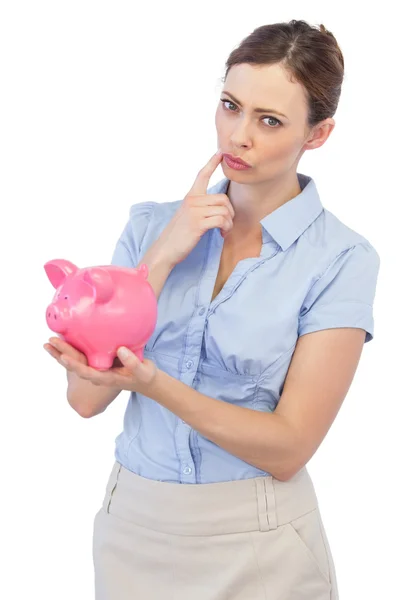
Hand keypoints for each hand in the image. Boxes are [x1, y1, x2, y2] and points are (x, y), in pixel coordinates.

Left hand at [44, 338, 157, 392]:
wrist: (145, 380)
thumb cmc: (144, 375)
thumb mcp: (142, 370)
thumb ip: (132, 362)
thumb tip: (119, 350)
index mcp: (106, 378)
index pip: (86, 372)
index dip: (74, 365)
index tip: (63, 357)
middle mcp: (98, 374)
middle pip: (76, 366)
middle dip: (61, 356)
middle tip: (48, 344)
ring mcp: (97, 369)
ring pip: (76, 361)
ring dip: (62, 352)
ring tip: (48, 343)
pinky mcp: (99, 363)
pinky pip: (82, 357)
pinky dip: (71, 349)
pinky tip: (64, 340)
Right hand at [150, 149, 234, 266]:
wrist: (166, 250)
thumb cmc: (178, 236)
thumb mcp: (187, 216)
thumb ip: (200, 208)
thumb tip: (219, 209)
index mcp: (190, 197)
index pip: (201, 175)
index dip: (212, 162)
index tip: (220, 152)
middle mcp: (192, 200)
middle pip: (223, 198)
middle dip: (230, 212)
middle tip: (226, 224)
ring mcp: (194, 211)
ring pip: (224, 209)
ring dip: (229, 222)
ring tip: (224, 230)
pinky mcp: (198, 223)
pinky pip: (221, 220)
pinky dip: (225, 228)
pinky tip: (221, 234)